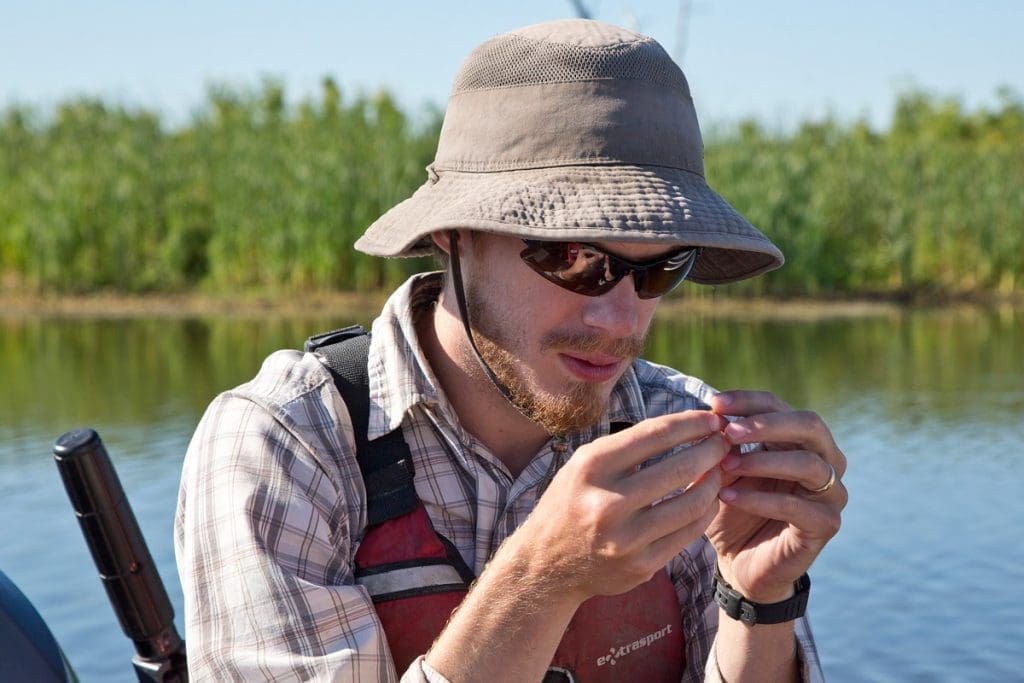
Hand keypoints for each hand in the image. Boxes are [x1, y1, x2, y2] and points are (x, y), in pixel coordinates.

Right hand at [509, 410, 729, 602]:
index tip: (712, 419)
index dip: (691, 423)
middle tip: (726, 442)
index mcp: (591, 467)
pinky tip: (709, 498)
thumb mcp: (585, 464)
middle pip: (681, 468)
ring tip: (719, 469)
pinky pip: (688, 533)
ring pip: (692, 503)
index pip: (655, 435)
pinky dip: (706, 511)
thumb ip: (629, 446)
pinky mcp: (641, 565)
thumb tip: (687, 425)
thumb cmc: (572, 502)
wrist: (547, 565)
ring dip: (714, 481)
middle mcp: (607, 502)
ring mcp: (625, 538)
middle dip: (712, 450)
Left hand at [706, 391, 846, 602]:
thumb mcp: (722, 471)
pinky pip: (796, 506)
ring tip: (726, 463)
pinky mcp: (826, 525)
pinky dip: (759, 498)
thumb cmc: (731, 509)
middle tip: (729, 430)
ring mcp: (831, 493)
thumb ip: (723, 445)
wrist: (739, 562)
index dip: (749, 401)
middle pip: (809, 425)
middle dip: (766, 423)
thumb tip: (715, 415)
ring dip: (764, 460)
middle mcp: (825, 460)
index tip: (715, 403)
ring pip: (809, 464)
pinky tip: (727, 495)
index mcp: (799, 440)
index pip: (780, 405)